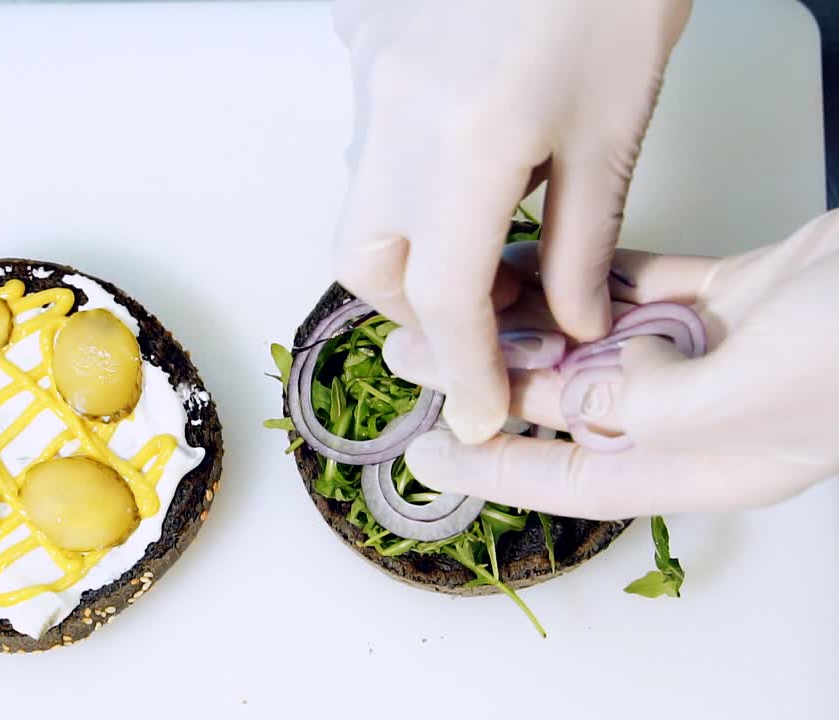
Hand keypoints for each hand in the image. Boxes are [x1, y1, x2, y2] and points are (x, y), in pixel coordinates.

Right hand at [333, 0, 692, 443]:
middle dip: (418, 311)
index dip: (468, 372)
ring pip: (360, 206)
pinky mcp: (367, 52)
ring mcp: (370, 83)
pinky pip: (370, 144)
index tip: (481, 413)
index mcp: (467, 146)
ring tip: (483, 233)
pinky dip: (408, 178)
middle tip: (484, 312)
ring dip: (409, 246)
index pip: (447, 300)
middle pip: (367, 265)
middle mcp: (395, 122)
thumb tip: (565, 321)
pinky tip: (464, 154)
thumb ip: (582, 240)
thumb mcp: (614, 126)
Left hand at [387, 210, 838, 519]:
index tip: (430, 454)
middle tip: (419, 352)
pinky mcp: (733, 296)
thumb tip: (577, 403)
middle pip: (573, 406)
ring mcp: (718, 353)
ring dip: (531, 321)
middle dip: (493, 377)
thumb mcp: (741, 398)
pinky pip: (640, 289)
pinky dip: (590, 278)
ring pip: (599, 342)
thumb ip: (645, 406)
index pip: (575, 481)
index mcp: (704, 465)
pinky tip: (536, 263)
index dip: (495, 470)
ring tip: (459, 300)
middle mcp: (701, 415)